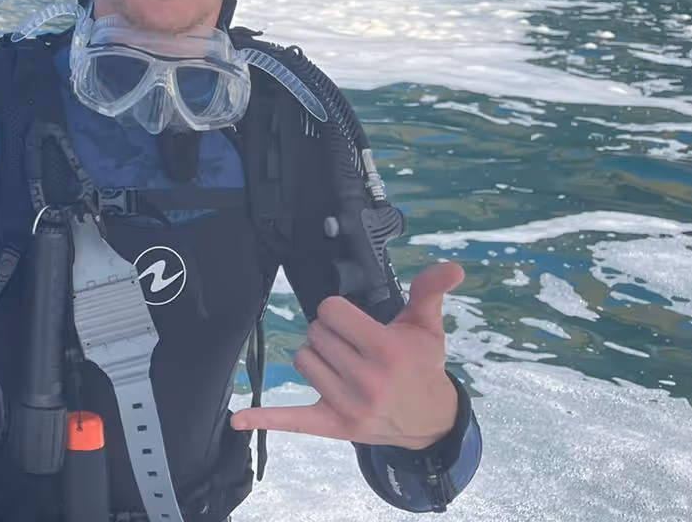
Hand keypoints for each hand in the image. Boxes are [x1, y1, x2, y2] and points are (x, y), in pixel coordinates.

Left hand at [230, 262, 463, 448]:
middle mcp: (366, 380)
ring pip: (301, 360)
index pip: (331, 311)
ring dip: (316, 357)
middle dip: (330, 334)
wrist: (430, 421)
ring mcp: (348, 405)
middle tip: (354, 345)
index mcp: (386, 351)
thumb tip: (452, 267)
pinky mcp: (333, 425)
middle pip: (314, 334)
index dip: (339, 311)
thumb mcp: (427, 327)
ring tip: (344, 364)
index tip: (354, 320)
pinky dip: (264, 419)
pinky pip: (291, 420)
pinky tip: (238, 419)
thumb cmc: (422, 366)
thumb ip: (430, 290)